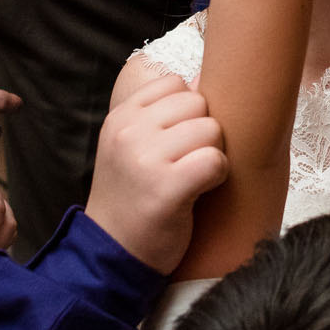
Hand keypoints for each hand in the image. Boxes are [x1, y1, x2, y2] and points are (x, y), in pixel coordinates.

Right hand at [86, 72, 228, 271]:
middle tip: (185, 163)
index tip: (176, 141)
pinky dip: (217, 176)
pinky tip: (199, 191)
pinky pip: (215, 160)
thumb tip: (206, 76)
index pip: (175, 83)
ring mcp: (146, 158)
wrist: (112, 254)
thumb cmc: (132, 196)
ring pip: (212, 129)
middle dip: (203, 132)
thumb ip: (160, 113)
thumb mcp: (130, 145)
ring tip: (190, 178)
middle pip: (199, 103)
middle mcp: (129, 131)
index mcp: (120, 116)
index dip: (187, 111)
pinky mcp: (167, 188)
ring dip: (211, 155)